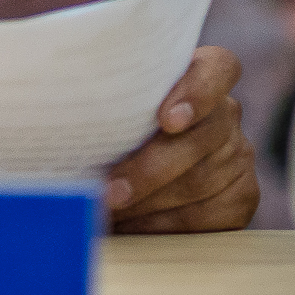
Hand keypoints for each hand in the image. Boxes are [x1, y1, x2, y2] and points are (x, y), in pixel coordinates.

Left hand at [106, 46, 258, 233]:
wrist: (141, 166)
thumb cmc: (113, 123)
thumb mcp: (111, 105)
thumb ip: (104, 103)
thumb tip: (52, 121)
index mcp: (199, 75)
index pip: (219, 68)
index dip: (198, 91)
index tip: (166, 120)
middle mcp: (225, 113)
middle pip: (202, 136)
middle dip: (150, 169)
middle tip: (110, 191)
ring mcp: (238, 154)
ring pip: (201, 180)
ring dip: (149, 201)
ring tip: (109, 211)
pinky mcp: (242, 195)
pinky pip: (209, 215)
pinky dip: (165, 225)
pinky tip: (134, 227)